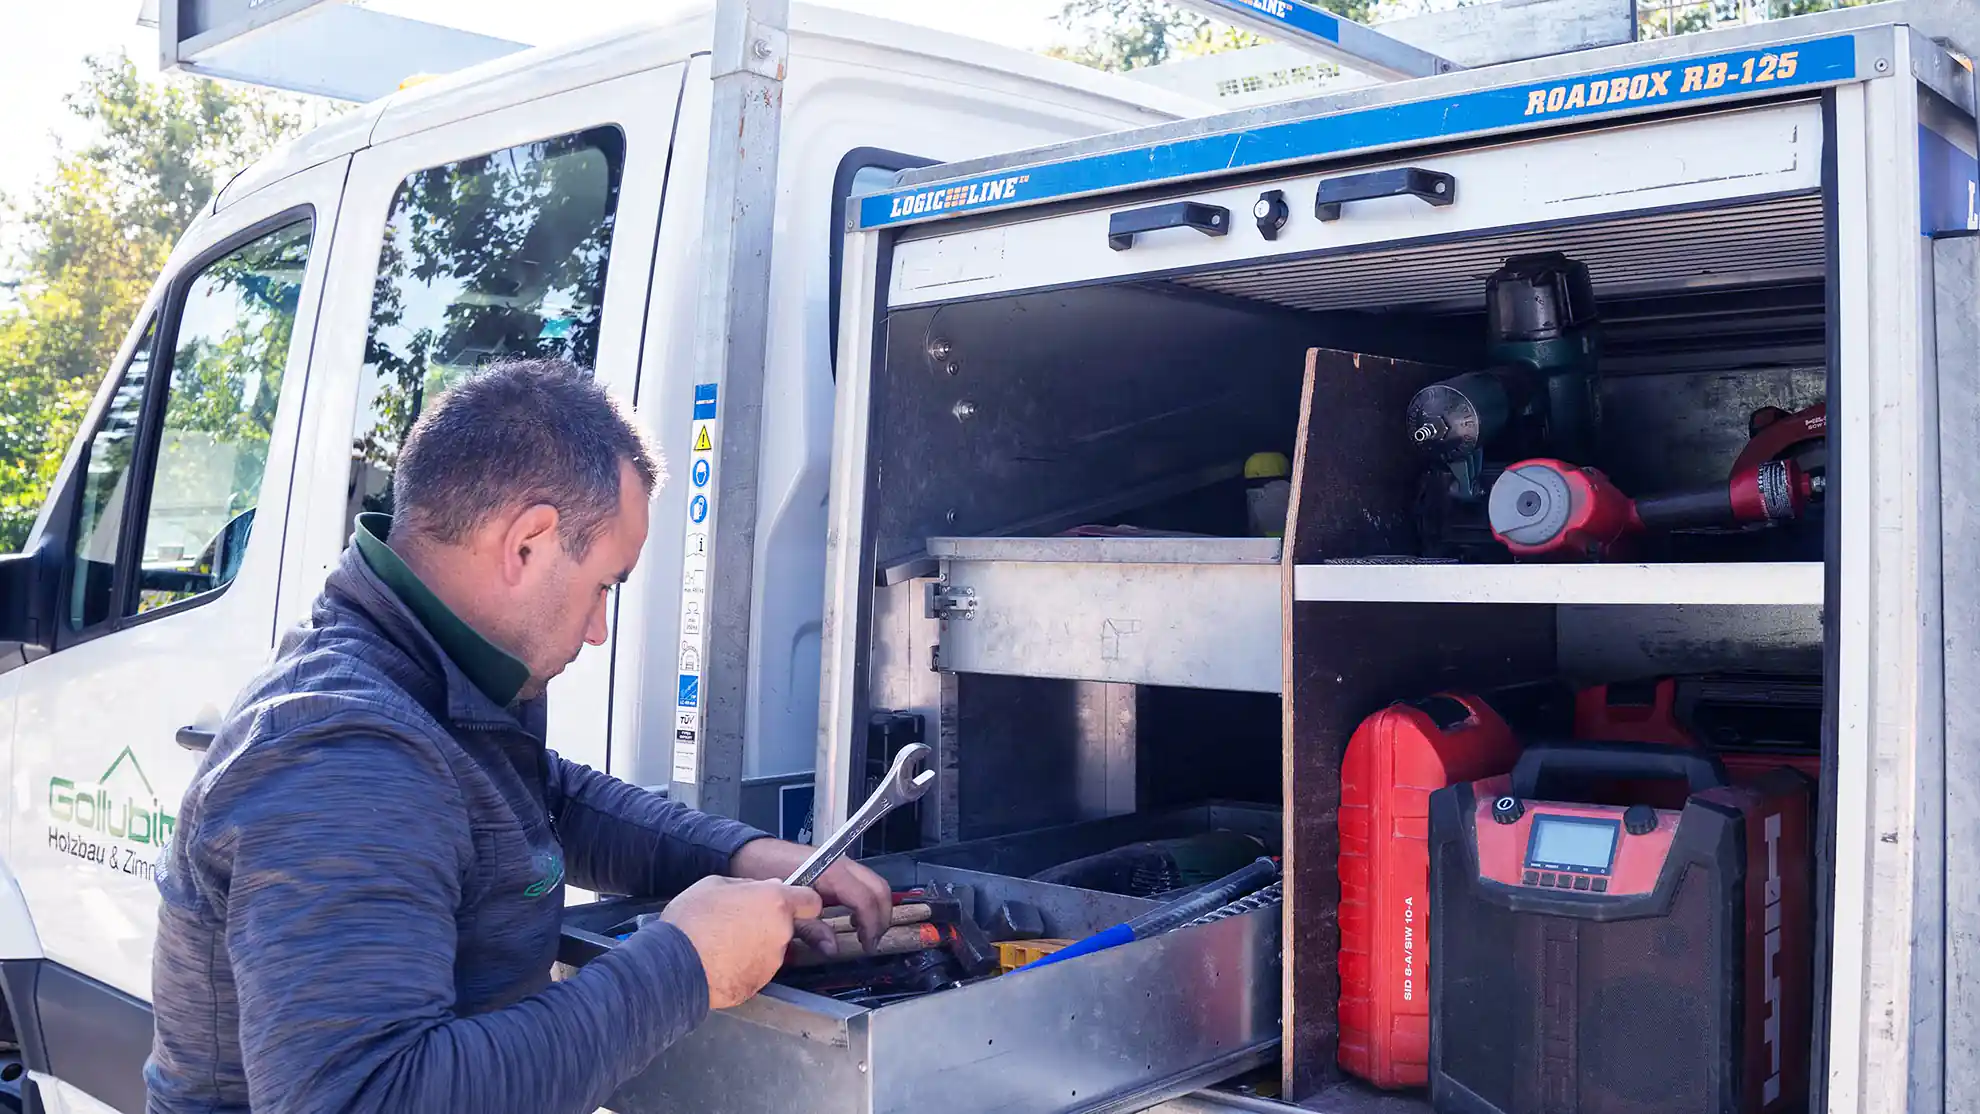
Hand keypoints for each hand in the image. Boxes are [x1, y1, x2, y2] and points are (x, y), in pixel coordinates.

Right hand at [657, 876, 822, 1008]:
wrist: (675, 965)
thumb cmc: (692, 922)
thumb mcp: (715, 884)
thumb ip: (747, 885)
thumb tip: (761, 888)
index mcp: (774, 902)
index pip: (812, 901)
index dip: (802, 901)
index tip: (793, 903)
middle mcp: (781, 933)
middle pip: (787, 927)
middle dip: (769, 924)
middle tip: (740, 922)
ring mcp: (771, 962)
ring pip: (771, 950)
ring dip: (756, 946)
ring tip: (724, 943)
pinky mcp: (759, 984)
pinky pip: (756, 970)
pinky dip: (744, 967)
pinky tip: (721, 961)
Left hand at [729, 838, 894, 952]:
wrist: (753, 854)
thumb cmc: (766, 875)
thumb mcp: (786, 908)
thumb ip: (811, 930)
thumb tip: (833, 949)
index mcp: (832, 874)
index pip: (866, 900)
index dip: (872, 926)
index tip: (867, 946)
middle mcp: (843, 865)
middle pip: (879, 890)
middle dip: (881, 918)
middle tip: (872, 942)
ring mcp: (843, 863)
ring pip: (875, 885)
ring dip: (877, 910)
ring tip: (865, 934)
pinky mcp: (839, 866)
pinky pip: (864, 883)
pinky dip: (867, 901)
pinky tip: (854, 918)